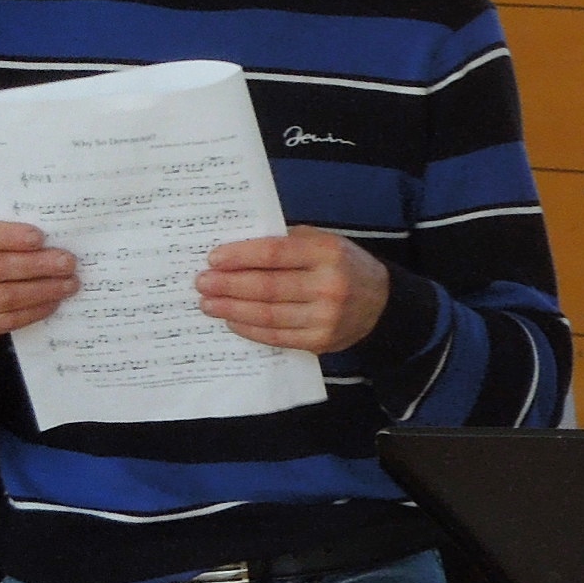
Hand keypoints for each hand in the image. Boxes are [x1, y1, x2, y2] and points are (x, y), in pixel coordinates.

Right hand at [0, 217, 77, 348]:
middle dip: (36, 265)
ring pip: (2, 297)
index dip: (8, 236)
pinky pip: (4, 320)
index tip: (39, 238)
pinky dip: (33, 312)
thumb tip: (52, 240)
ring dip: (41, 291)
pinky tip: (52, 303)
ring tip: (69, 284)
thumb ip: (5, 235)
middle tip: (68, 263)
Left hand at [196, 227, 393, 353]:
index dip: (240, 256)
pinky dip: (249, 329)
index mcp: (328, 253)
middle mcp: (330, 285)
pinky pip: (276, 336)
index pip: (274, 254)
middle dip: (228, 285)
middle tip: (202, 283)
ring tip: (208, 303)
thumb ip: (287, 243)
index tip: (213, 259)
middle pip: (267, 287)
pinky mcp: (320, 341)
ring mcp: (326, 317)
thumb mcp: (324, 241)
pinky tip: (232, 320)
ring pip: (267, 315)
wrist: (381, 304)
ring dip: (232, 309)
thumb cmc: (343, 266)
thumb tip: (236, 251)